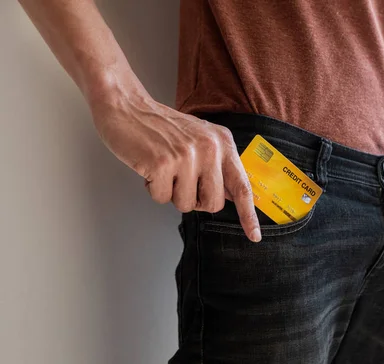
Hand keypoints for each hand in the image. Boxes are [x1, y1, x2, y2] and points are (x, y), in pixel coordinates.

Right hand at [90, 89, 261, 241]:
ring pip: (186, 205)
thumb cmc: (162, 127)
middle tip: (181, 181)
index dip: (248, 215)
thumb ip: (218, 165)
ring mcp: (186, 156)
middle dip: (196, 200)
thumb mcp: (201, 138)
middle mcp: (209, 149)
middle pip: (213, 203)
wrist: (127, 106)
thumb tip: (234, 197)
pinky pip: (162, 199)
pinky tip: (150, 168)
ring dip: (172, 193)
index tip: (254, 236)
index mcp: (223, 143)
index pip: (242, 185)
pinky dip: (153, 189)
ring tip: (164, 169)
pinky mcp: (162, 164)